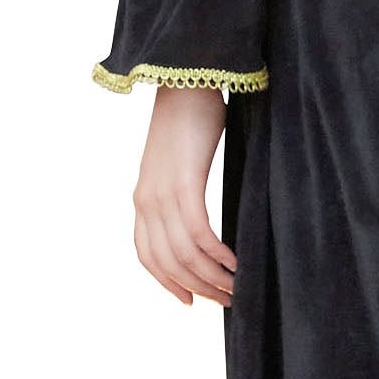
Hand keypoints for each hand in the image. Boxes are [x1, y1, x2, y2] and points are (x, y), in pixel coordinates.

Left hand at [133, 83, 234, 305]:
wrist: (186, 77)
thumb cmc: (190, 117)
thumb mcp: (176, 162)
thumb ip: (180, 192)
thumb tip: (198, 219)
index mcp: (142, 198)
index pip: (146, 256)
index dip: (167, 283)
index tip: (191, 302)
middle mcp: (146, 201)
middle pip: (167, 263)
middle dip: (198, 288)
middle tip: (227, 300)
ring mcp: (163, 193)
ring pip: (185, 254)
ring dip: (212, 277)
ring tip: (236, 288)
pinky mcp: (184, 183)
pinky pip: (199, 233)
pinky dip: (218, 255)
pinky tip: (236, 263)